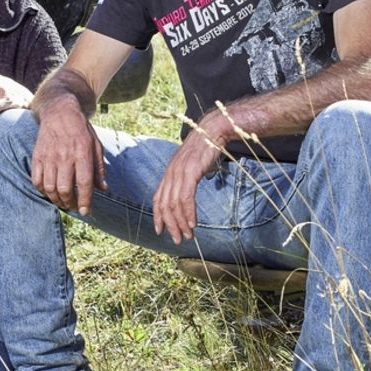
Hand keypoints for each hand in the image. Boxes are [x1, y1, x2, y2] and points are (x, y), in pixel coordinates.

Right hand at [31, 96, 105, 213]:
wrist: (59, 112)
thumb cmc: (81, 130)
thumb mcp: (96, 146)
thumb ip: (99, 168)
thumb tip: (103, 188)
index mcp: (82, 153)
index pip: (84, 183)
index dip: (85, 200)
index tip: (86, 212)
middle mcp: (64, 156)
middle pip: (65, 189)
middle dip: (70, 203)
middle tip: (74, 206)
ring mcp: (49, 157)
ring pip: (50, 187)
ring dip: (57, 200)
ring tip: (63, 202)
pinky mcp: (37, 156)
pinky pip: (37, 180)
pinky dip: (43, 191)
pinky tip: (50, 192)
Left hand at [151, 117, 225, 244]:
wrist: (213, 130)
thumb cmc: (206, 148)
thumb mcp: (192, 165)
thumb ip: (188, 178)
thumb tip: (190, 191)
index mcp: (169, 172)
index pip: (158, 199)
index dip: (158, 216)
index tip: (161, 230)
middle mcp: (171, 173)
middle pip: (165, 205)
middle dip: (170, 225)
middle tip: (178, 239)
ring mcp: (179, 172)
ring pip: (175, 204)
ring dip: (181, 223)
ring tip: (188, 235)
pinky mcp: (190, 172)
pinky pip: (186, 197)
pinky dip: (189, 212)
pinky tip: (193, 223)